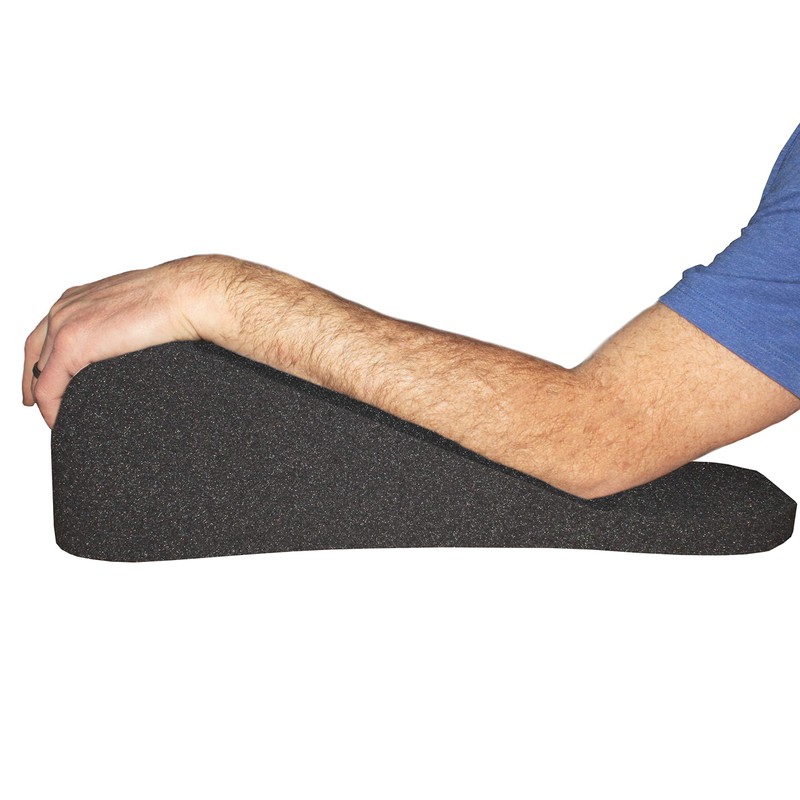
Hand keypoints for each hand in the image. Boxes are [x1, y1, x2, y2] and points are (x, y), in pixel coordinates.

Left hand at [22, 254, 230, 428]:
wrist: (184, 296)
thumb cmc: (174, 300)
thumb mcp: (134, 309)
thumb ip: (117, 323)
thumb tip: (126, 342)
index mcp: (78, 297)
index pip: (43, 334)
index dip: (39, 362)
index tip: (41, 381)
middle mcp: (63, 308)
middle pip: (34, 354)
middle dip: (35, 382)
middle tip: (42, 405)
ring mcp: (63, 326)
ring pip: (40, 374)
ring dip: (47, 399)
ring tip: (57, 417)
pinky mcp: (72, 346)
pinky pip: (49, 388)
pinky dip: (51, 409)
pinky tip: (60, 421)